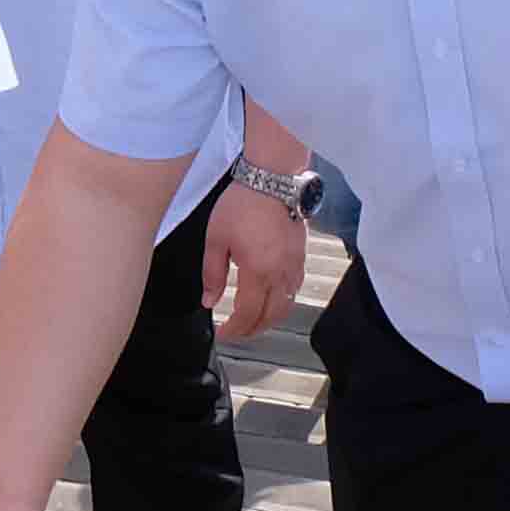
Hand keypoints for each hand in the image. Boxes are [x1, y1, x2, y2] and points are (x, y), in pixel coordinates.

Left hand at [202, 188, 306, 346]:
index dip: (234, 330)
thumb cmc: (243, 202)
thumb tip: (209, 300)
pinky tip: (272, 298)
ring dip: (269, 319)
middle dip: (252, 330)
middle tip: (236, 332)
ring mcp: (294, 265)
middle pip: (270, 317)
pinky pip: (295, 289)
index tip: (222, 333)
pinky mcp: (300, 255)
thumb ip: (212, 274)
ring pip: (286, 306)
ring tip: (253, 321)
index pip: (247, 314)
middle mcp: (280, 273)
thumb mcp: (216, 238)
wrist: (272, 177)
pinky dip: (283, 302)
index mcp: (257, 271)